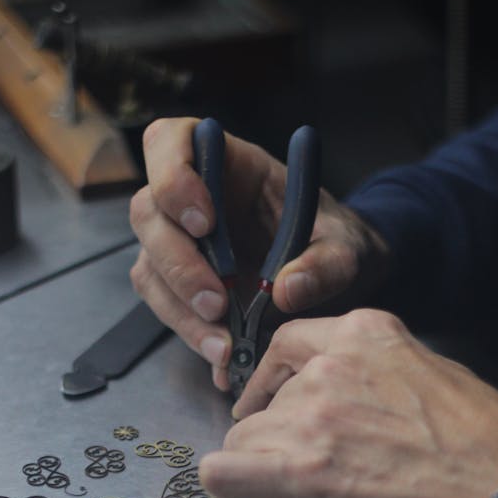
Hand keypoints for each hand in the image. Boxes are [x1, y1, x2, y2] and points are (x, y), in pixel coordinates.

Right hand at [129, 117, 389, 390]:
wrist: (338, 279)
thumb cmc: (338, 244)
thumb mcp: (347, 250)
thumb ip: (326, 265)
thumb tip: (285, 290)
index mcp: (230, 164)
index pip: (171, 141)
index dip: (173, 176)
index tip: (205, 222)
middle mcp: (194, 198)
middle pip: (149, 214)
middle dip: (178, 263)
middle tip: (217, 304)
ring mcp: (181, 242)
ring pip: (149, 268)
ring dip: (180, 310)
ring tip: (224, 346)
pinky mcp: (182, 283)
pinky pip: (166, 306)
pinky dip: (190, 333)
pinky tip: (222, 357)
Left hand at [199, 309, 497, 497]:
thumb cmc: (485, 445)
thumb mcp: (428, 373)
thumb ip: (373, 372)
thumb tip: (341, 399)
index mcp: (363, 333)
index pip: (286, 344)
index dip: (274, 381)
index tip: (275, 405)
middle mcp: (328, 366)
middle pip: (264, 401)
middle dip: (276, 433)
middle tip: (307, 465)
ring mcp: (310, 416)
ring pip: (243, 438)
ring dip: (263, 464)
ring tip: (305, 490)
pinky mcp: (299, 471)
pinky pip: (222, 472)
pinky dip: (229, 486)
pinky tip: (247, 495)